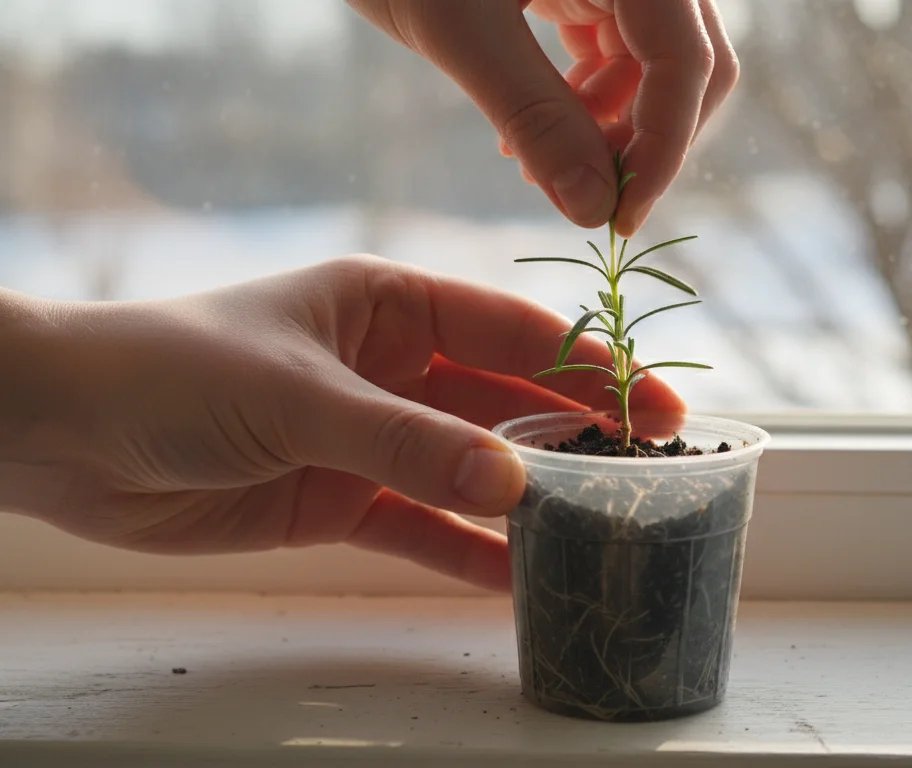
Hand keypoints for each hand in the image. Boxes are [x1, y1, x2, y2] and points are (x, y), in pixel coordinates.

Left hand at [0, 257, 682, 590]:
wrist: (61, 436)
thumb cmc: (170, 370)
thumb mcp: (299, 393)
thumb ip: (405, 441)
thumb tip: (510, 481)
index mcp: (388, 304)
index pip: (511, 328)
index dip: (589, 364)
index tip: (654, 402)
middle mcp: (389, 366)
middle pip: (505, 400)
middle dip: (575, 433)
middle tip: (652, 469)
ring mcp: (368, 435)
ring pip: (470, 467)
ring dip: (528, 496)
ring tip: (601, 526)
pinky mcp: (338, 498)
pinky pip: (420, 526)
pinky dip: (466, 551)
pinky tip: (518, 575)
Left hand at [346, 0, 738, 235]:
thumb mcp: (461, 31)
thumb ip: (534, 117)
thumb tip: (593, 210)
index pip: (688, 62)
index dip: (664, 148)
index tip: (621, 218)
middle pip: (690, 66)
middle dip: (642, 141)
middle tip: (583, 197)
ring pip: (654, 69)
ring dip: (607, 129)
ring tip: (530, 162)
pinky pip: (617, 54)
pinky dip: (584, 103)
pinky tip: (527, 132)